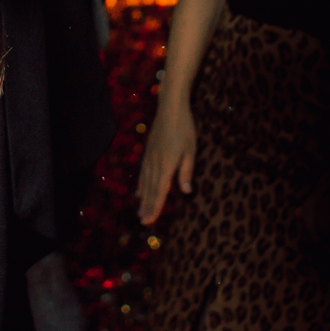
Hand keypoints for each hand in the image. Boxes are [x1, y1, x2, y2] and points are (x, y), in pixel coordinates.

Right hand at [136, 102, 197, 223]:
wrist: (170, 109)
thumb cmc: (184, 129)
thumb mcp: (191, 150)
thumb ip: (187, 171)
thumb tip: (187, 191)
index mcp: (167, 165)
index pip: (160, 191)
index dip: (155, 206)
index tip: (150, 220)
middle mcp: (155, 163)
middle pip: (150, 189)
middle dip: (147, 206)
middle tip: (143, 221)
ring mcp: (149, 157)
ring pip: (144, 181)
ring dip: (142, 197)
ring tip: (139, 210)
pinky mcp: (148, 151)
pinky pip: (142, 171)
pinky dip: (140, 183)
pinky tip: (138, 190)